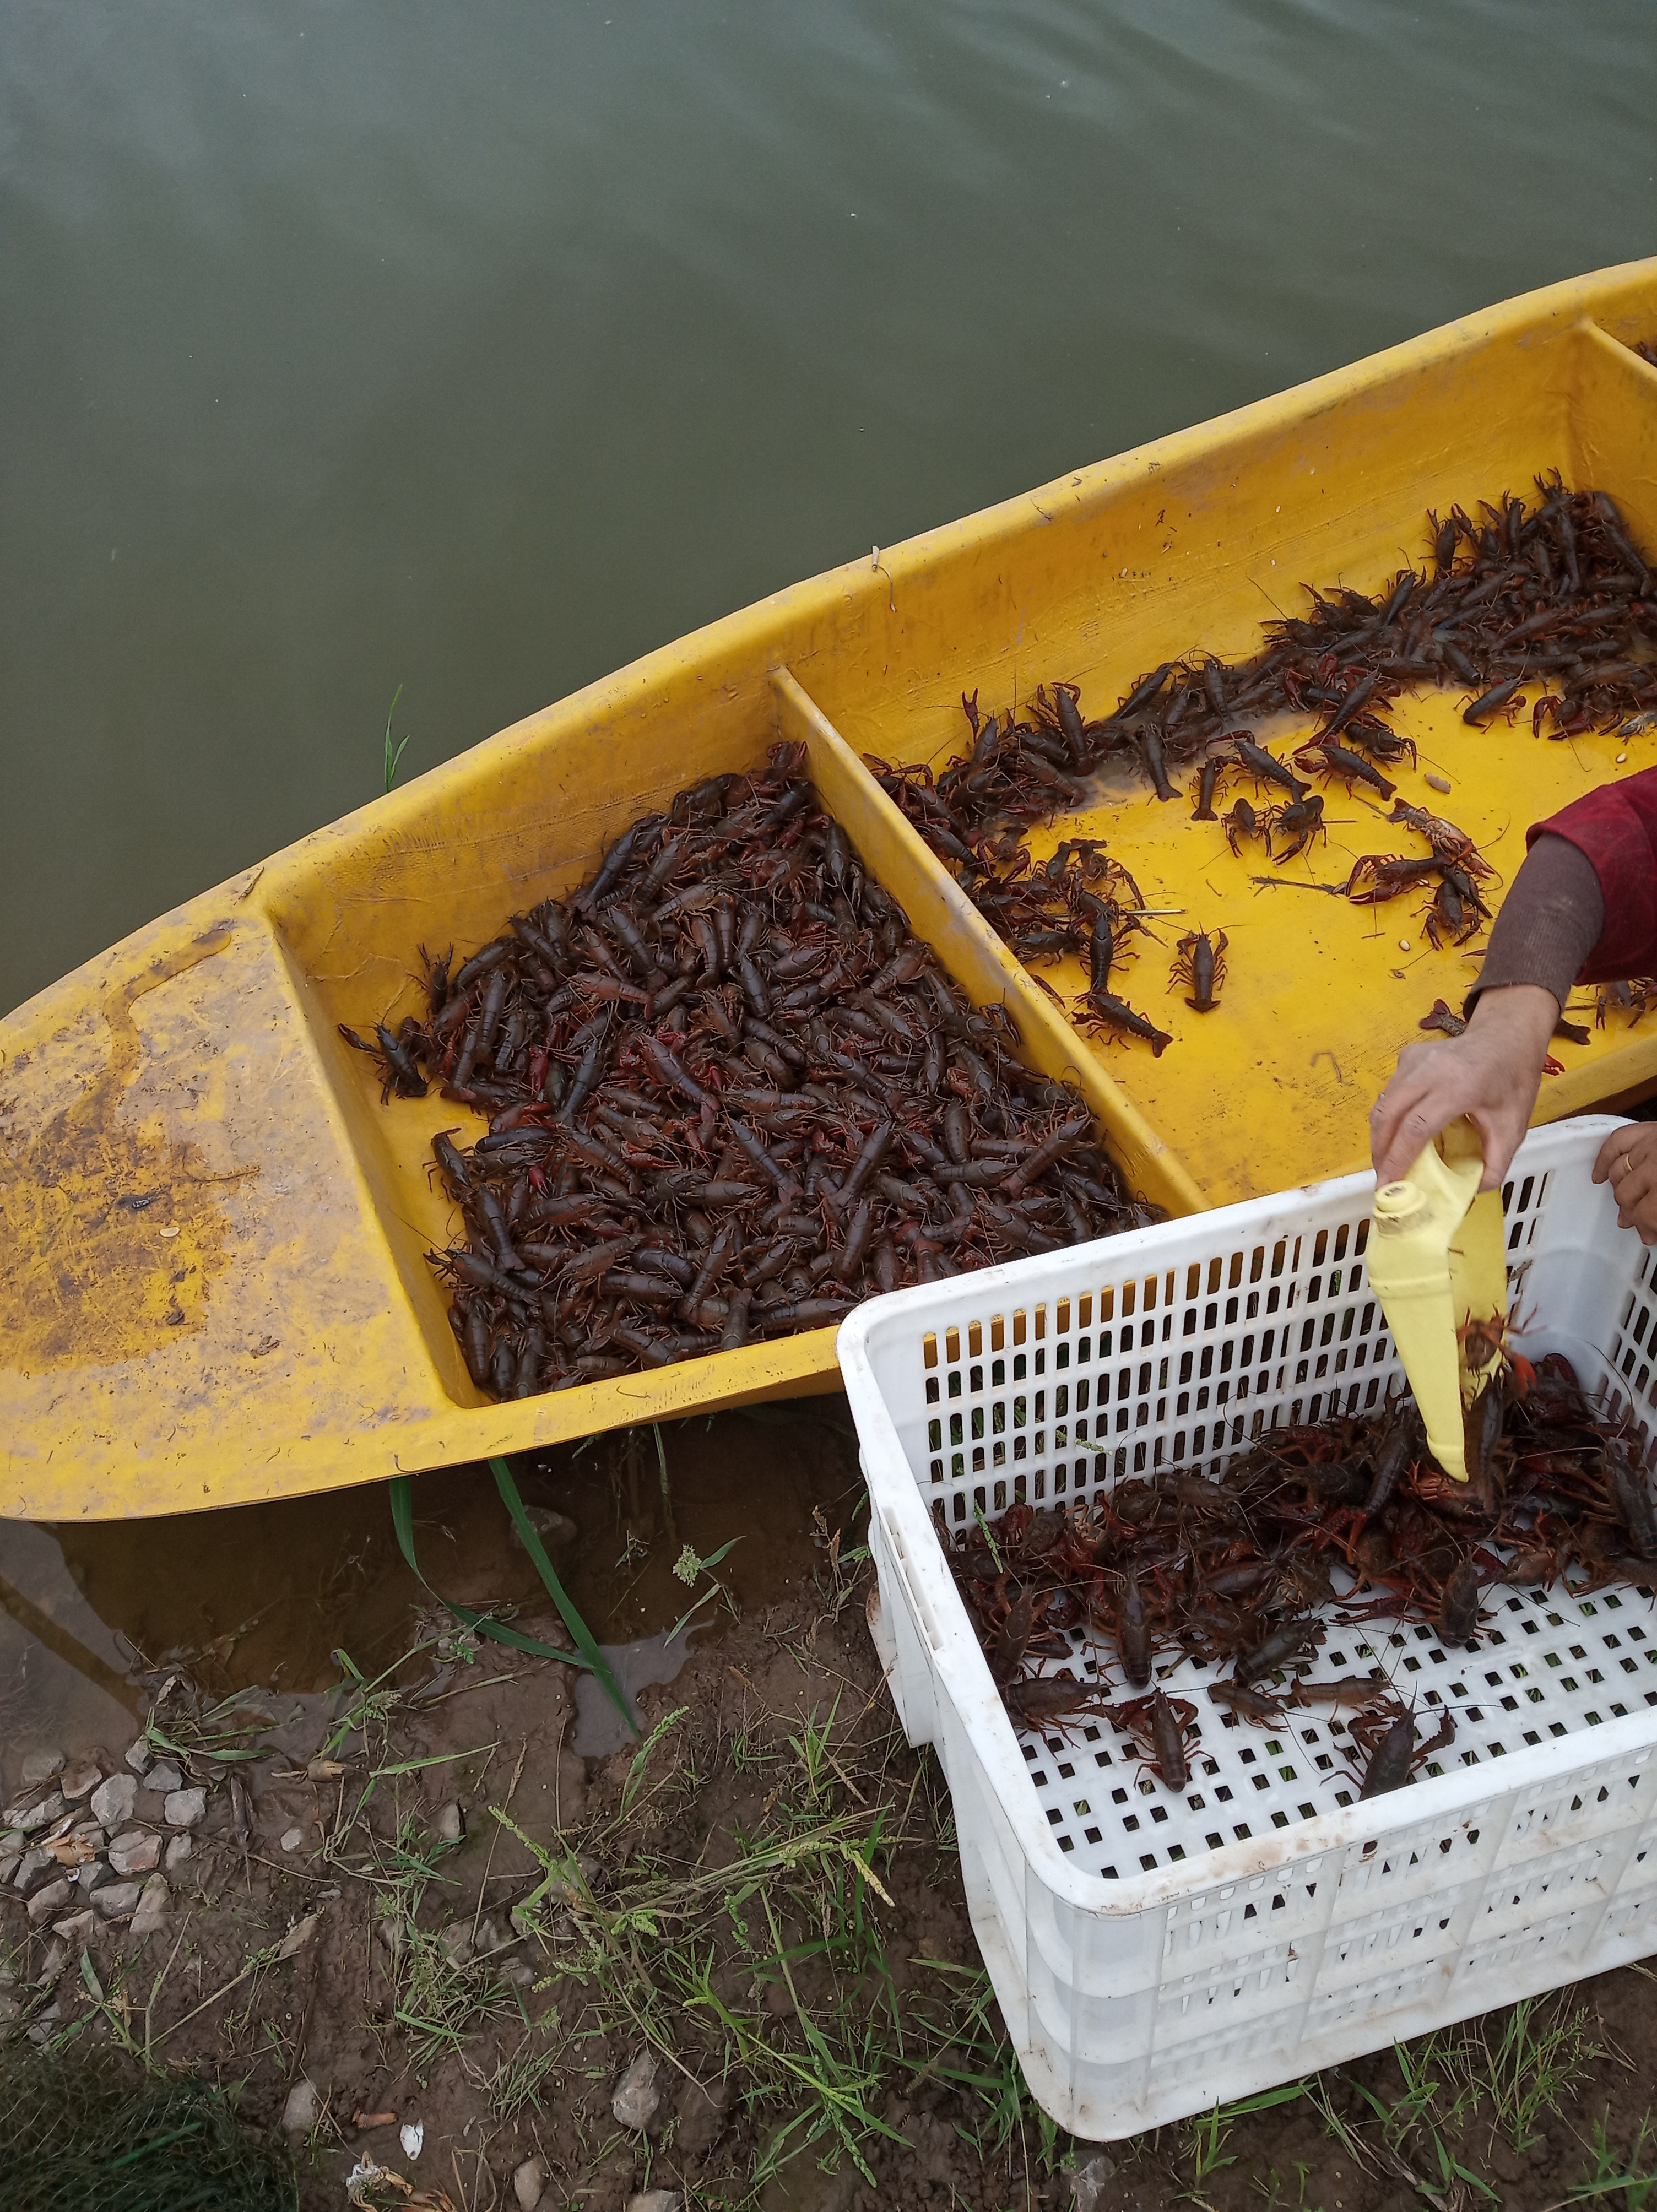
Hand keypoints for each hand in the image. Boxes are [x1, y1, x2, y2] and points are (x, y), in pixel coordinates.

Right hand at [1370, 983, 1558, 1190]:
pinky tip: (1398, 1133)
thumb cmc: (1512, 1080)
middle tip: (1383, 1178)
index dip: (1397, 1160)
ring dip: (1380, 1136)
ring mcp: (1414, 1060)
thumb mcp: (1513, 1126)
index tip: (1388, 1185)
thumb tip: (1473, 1191)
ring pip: (1383, 1104)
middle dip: (1379, 1152)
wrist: (1507, 1036)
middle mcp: (1429, 1070)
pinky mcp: (1407, 1056)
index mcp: (1458, 1087)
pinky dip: (1387, 1117)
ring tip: (1387, 1160)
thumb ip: (1496, 1163)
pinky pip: (1389, 1092)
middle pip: (1388, 1116)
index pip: (1415, 1128)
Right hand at [1593, 1125, 1656, 1243]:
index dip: (1645, 1227)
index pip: (1645, 1212)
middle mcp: (1654, 1162)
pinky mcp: (1648, 1130)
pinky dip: (1603, 1158)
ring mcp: (1649, 1144)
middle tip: (1636, 1223)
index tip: (1648, 1235)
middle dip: (1631, 1212)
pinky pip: (1615, 1142)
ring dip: (1619, 1190)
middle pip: (1626, 1194)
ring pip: (1617, 1172)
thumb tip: (1648, 1231)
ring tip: (1626, 1202)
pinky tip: (1599, 1174)